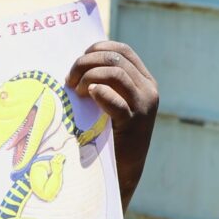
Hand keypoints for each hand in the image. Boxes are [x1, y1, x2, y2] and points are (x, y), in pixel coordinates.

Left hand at [66, 41, 158, 209]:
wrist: (121, 170)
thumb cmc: (107, 132)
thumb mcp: (108, 101)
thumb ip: (102, 81)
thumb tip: (77, 61)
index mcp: (143, 80)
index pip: (122, 50)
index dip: (97, 49)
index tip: (78, 59)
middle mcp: (148, 90)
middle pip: (115, 59)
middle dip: (86, 63)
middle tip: (69, 80)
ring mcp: (144, 106)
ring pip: (115, 73)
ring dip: (89, 77)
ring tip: (77, 92)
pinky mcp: (135, 123)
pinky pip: (116, 100)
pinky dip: (100, 93)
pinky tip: (89, 96)